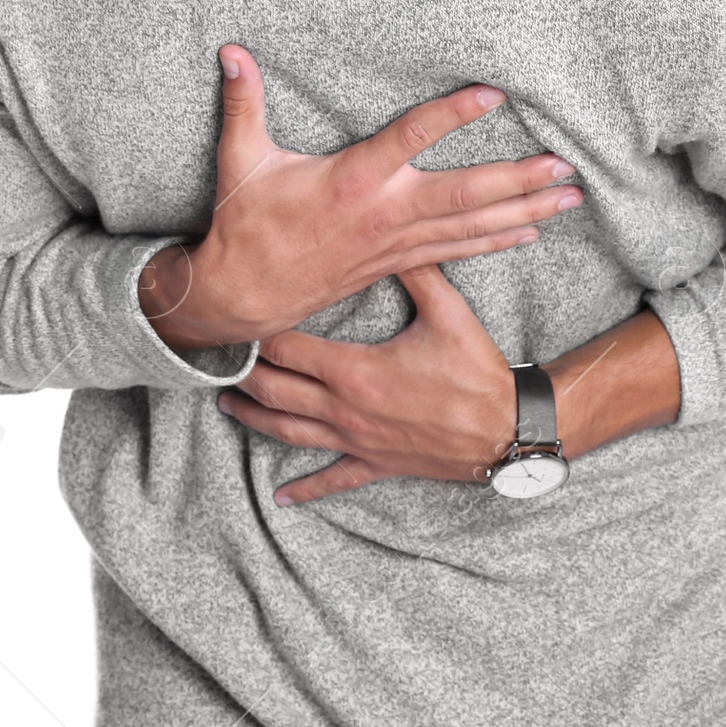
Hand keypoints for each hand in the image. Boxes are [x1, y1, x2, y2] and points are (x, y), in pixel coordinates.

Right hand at [140, 46, 581, 349]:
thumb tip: (232, 50)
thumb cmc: (245, 225)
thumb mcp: (241, 161)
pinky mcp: (397, 263)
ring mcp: (397, 243)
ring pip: (472, 227)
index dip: (453, 114)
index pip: (412, 138)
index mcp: (353, 180)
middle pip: (465, 195)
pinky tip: (531, 232)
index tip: (495, 94)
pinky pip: (458, 252)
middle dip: (519, 180)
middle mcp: (385, 213)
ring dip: (524, 212)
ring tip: (569, 197)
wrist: (242, 297)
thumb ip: (244, 102)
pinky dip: (497, 241)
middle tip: (564, 165)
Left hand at [215, 265, 518, 502]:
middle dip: (243, 373)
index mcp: (354, 371)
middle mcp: (345, 409)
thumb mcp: (448, 312)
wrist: (506, 428)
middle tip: (218, 357)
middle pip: (275, 390)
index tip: (237, 317)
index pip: (287, 349)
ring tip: (227, 404)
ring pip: (289, 432)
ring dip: (255, 417)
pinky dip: (305, 488)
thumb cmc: (476, 371)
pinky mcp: (375, 465)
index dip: (258, 333)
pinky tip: (281, 496)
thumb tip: (396, 230)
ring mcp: (356, 441)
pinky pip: (332, 479)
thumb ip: (417, 271)